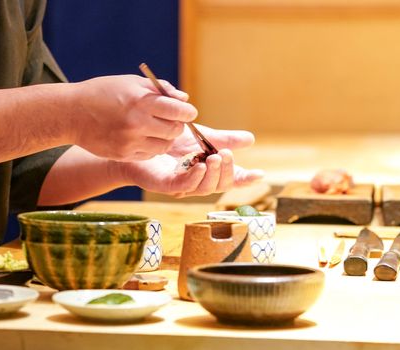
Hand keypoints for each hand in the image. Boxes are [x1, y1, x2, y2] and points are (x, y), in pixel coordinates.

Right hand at [69, 75, 196, 160]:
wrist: (70, 114)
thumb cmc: (104, 93)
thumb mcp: (131, 82)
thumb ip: (160, 90)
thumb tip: (184, 99)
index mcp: (141, 101)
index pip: (179, 111)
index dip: (188, 112)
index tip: (188, 112)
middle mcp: (137, 123)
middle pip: (176, 131)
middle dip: (178, 125)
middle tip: (172, 120)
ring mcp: (130, 141)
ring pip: (165, 146)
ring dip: (166, 138)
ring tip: (156, 129)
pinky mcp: (124, 155)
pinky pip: (150, 154)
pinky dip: (152, 147)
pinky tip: (142, 137)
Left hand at [120, 126, 263, 196]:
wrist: (140, 139)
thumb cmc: (171, 142)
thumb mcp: (203, 137)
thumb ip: (225, 139)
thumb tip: (251, 139)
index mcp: (209, 171)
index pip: (231, 179)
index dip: (245, 179)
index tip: (259, 174)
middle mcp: (199, 181)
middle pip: (220, 185)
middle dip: (227, 171)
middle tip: (226, 154)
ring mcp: (183, 185)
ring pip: (204, 188)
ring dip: (213, 173)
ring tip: (215, 157)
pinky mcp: (166, 185)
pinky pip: (184, 186)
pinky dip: (195, 177)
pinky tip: (200, 166)